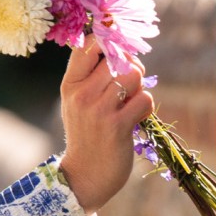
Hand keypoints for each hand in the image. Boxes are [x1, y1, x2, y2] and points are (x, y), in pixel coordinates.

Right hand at [57, 36, 153, 214]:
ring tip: (131, 102)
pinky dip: (146, 107)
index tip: (118, 53)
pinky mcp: (117, 126)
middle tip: (130, 84)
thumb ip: (92, 75)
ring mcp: (98, 110)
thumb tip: (122, 46)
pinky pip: (145, 99)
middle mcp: (81, 94)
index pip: (88, 44)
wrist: (85, 175)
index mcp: (69, 84)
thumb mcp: (77, 102)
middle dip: (132, 66)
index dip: (110, 40)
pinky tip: (136, 119)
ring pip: (134, 75)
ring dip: (141, 87)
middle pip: (119, 57)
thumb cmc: (87, 134)